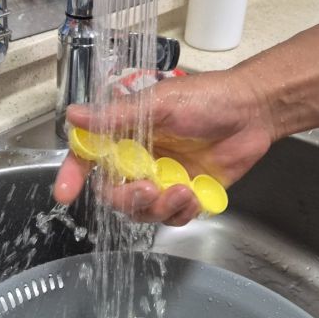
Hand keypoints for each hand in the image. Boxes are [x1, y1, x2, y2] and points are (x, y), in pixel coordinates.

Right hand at [53, 70, 275, 224]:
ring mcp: (161, 179)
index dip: (73, 176)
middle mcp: (139, 159)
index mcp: (125, 134)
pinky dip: (180, 212)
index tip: (65, 193)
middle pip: (112, 193)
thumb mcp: (159, 104)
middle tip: (148, 189)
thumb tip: (74, 115)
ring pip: (141, 211)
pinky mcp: (185, 195)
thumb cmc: (208, 99)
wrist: (253, 112)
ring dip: (158, 207)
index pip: (88, 158)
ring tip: (181, 190)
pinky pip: (171, 217)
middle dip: (127, 198)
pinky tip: (194, 194)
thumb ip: (116, 116)